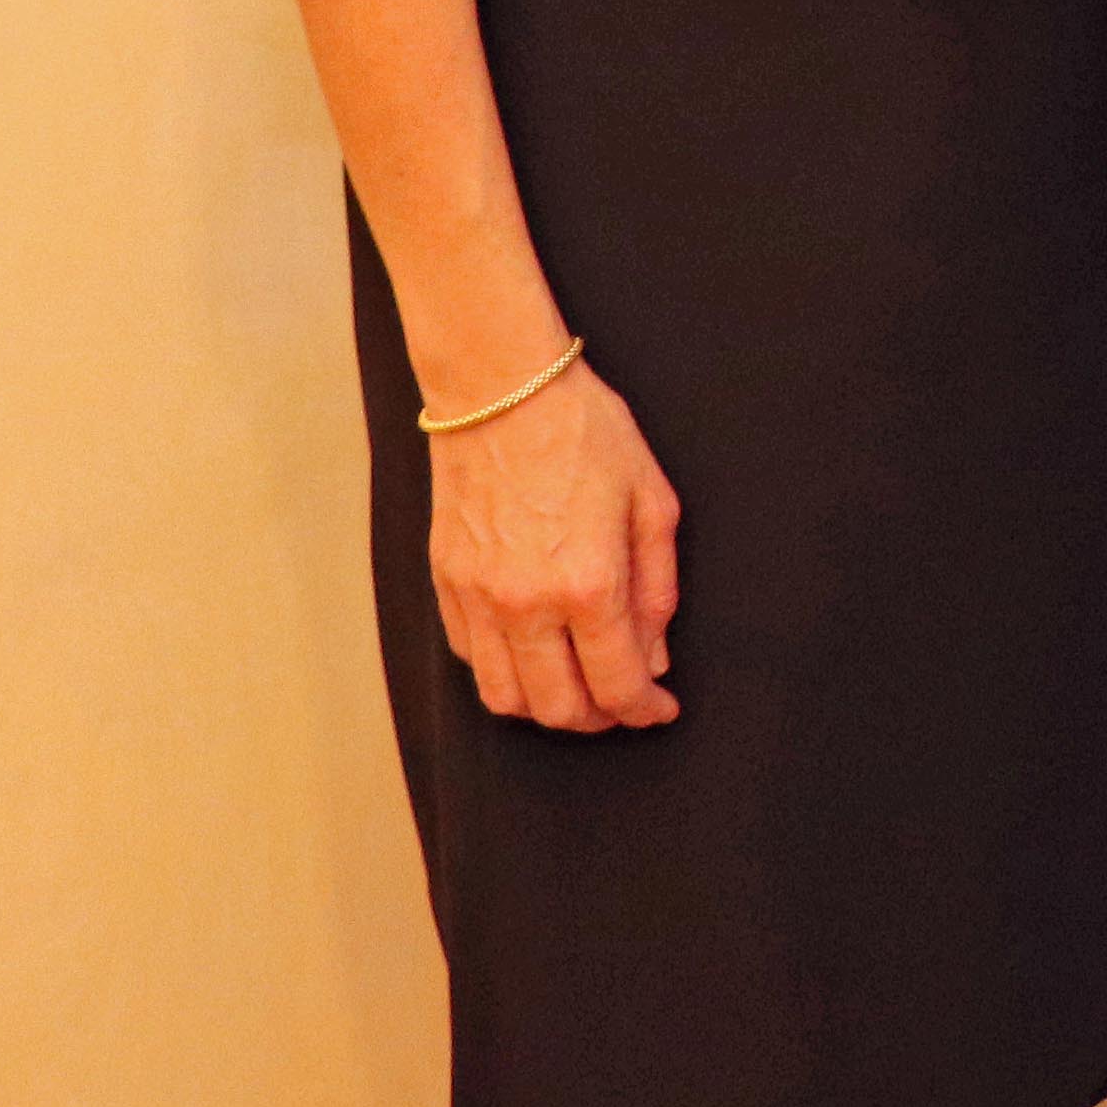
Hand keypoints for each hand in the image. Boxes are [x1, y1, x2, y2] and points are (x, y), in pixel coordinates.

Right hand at [428, 360, 682, 732]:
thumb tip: (654, 654)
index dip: (645, 710)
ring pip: (505, 699)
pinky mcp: (446, 582)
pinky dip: (504, 672)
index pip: (618, 686)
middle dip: (599, 719)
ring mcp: (478, 597)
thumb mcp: (652, 501)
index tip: (660, 708)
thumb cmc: (585, 433)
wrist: (501, 387)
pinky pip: (471, 658)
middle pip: (559, 710)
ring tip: (576, 686)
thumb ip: (657, 588)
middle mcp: (526, 604)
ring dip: (545, 708)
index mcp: (589, 585)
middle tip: (622, 701)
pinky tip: (533, 650)